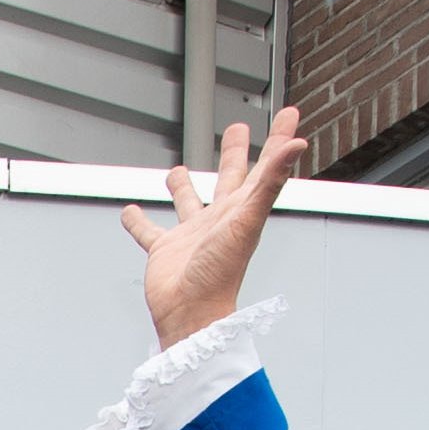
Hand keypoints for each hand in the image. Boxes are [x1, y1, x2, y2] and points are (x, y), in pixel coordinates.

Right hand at [124, 106, 311, 347]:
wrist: (190, 313)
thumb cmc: (220, 274)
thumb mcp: (248, 219)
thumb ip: (271, 180)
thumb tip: (297, 145)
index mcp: (243, 209)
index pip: (267, 167)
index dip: (279, 139)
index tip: (289, 115)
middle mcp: (220, 219)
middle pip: (230, 177)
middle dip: (234, 153)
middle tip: (237, 129)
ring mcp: (192, 235)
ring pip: (189, 202)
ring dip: (184, 186)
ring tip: (179, 170)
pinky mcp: (165, 251)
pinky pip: (149, 232)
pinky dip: (139, 223)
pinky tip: (131, 212)